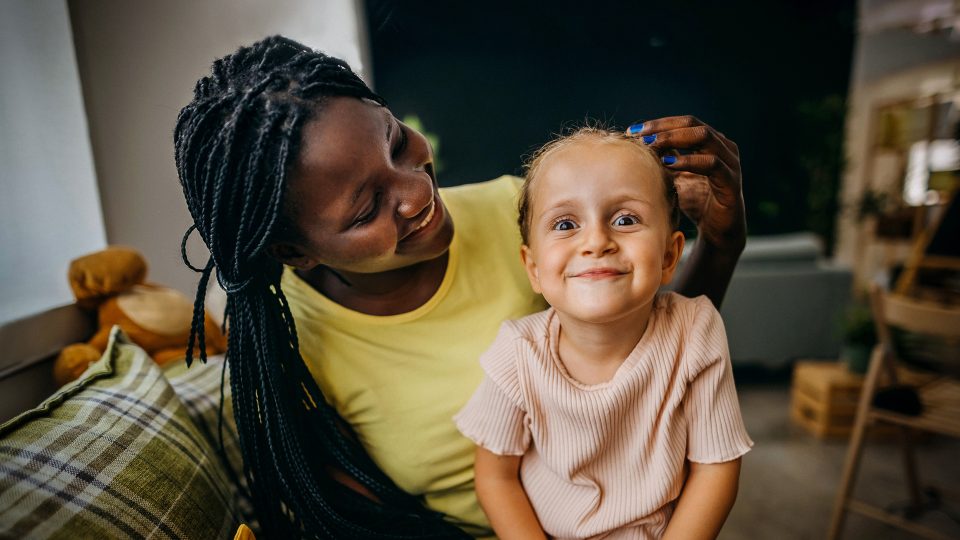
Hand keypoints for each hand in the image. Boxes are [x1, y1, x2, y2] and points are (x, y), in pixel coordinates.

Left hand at [627, 116, 745, 251]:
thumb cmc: (696, 201)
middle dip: (664, 128)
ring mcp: (730, 162)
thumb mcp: (675, 175)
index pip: (684, 122)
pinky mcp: (732, 181)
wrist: (717, 231)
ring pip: (704, 137)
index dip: (658, 124)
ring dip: (675, 139)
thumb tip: (637, 142)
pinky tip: (669, 164)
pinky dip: (689, 161)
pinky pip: (712, 164)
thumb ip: (663, 157)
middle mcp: (724, 147)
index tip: (632, 131)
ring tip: (652, 145)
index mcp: (711, 142)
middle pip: (693, 124)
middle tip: (641, 136)